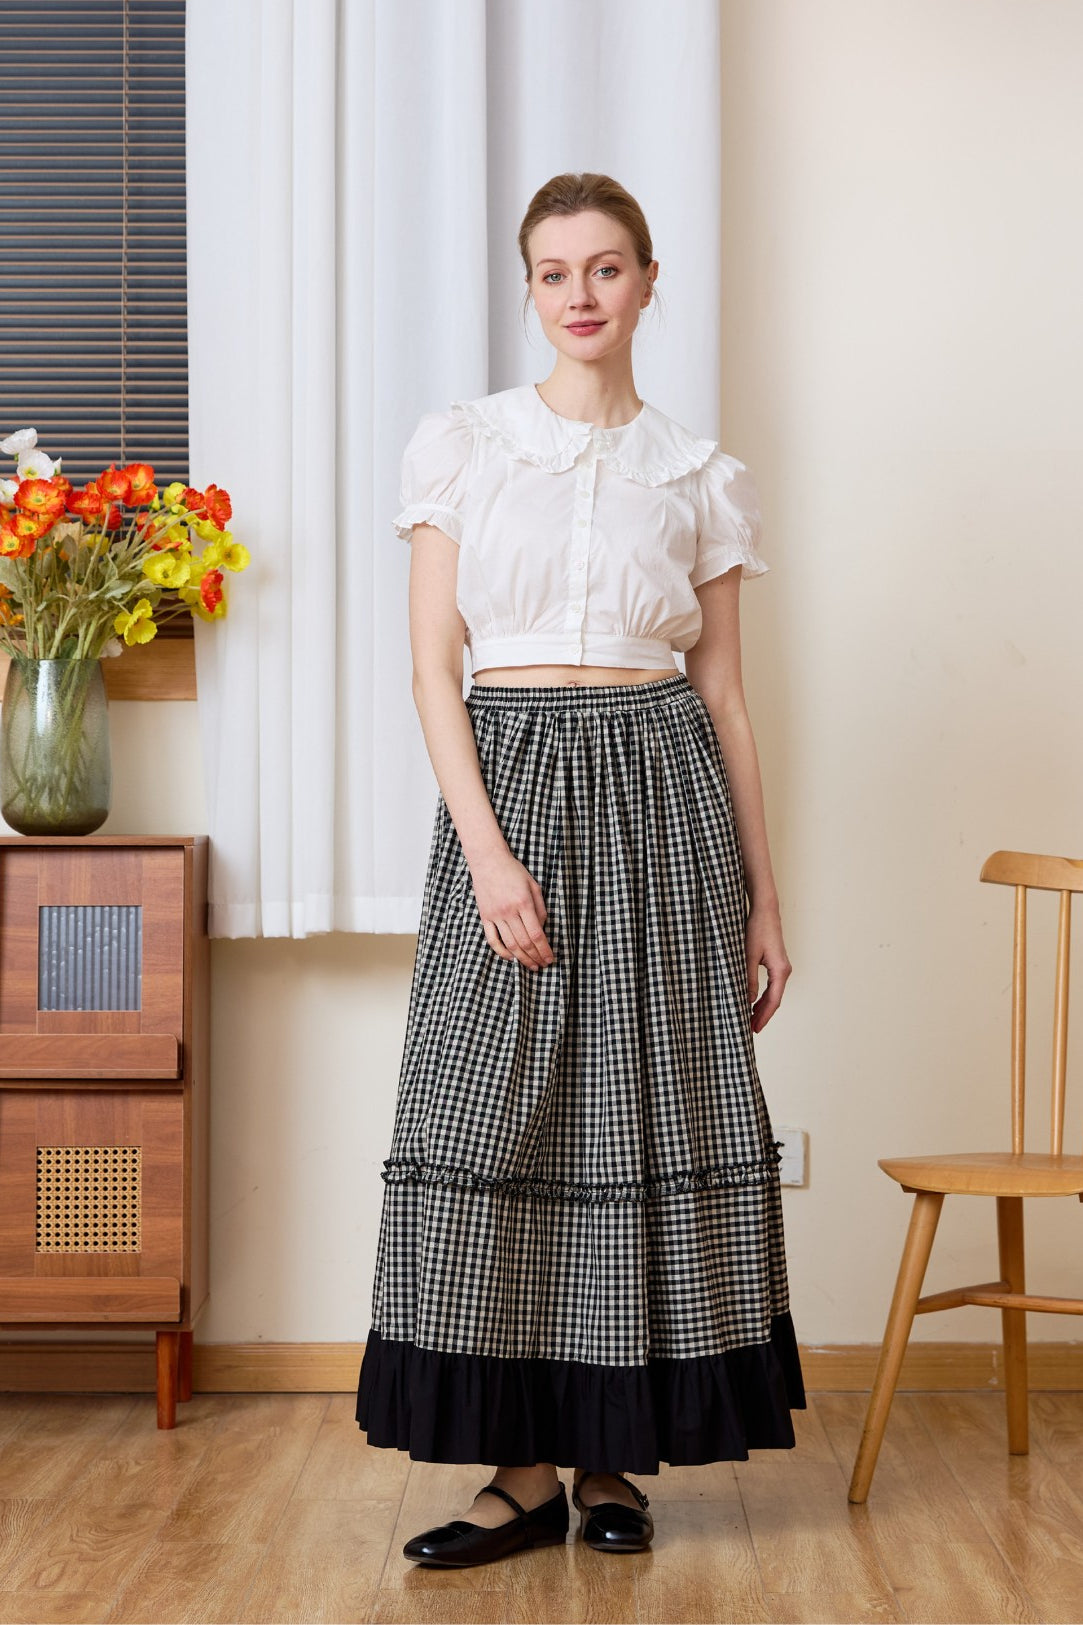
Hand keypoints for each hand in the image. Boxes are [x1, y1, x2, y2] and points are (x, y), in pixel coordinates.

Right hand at [468, 849, 554, 970]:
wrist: (488, 861)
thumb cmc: (513, 871)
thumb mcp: (534, 885)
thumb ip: (540, 908)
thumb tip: (542, 929)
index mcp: (524, 903)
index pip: (536, 934)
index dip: (544, 950)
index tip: (550, 959)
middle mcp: (509, 911)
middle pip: (524, 943)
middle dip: (535, 957)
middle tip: (542, 965)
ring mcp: (495, 915)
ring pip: (509, 944)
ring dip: (521, 958)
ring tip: (530, 966)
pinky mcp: (485, 917)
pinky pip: (492, 939)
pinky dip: (501, 952)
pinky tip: (510, 957)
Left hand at [745, 900, 790, 1031]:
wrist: (765, 909)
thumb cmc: (757, 929)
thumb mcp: (748, 955)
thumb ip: (748, 979)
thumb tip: (746, 1000)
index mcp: (780, 970)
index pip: (773, 1000)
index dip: (763, 1016)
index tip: (754, 1028)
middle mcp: (785, 970)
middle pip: (775, 999)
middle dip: (763, 1015)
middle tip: (750, 1028)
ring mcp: (782, 966)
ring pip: (773, 993)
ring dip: (763, 1006)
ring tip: (751, 1018)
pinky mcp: (777, 962)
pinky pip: (772, 985)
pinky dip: (764, 995)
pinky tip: (754, 1001)